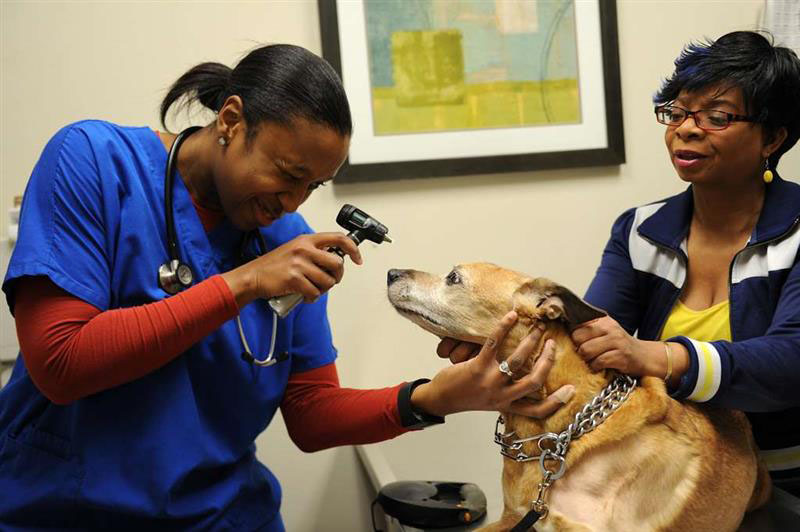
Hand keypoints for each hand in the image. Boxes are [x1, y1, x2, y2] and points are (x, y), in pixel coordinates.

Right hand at [221, 232, 361, 307]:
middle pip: (337, 264)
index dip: (353, 249)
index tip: (357, 259)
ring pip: (328, 281)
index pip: (338, 238)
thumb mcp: (295, 249)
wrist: (254, 276)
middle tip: (328, 280)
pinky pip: (315, 293)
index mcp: (306, 240)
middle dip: (336, 276)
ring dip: (323, 289)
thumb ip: (314, 251)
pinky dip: (312, 298)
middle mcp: (304, 249)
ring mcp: (299, 264)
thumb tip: (336, 260)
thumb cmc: (275, 265)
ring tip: (313, 288)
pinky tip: (306, 296)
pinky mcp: (294, 279)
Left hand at [412, 311, 574, 417]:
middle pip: (534, 381)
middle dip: (547, 360)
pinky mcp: (477, 368)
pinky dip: (504, 328)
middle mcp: (502, 397)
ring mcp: (490, 382)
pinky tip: (511, 317)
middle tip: (553, 343)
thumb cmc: (467, 396)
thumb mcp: (492, 401)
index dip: (557, 402)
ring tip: (538, 328)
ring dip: (530, 341)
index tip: (572, 389)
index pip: (537, 410)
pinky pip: (494, 344)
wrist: (441, 399)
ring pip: (519, 361)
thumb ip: (509, 393)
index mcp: (507, 406)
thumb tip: (527, 375)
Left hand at [571, 316, 660, 375]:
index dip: (574, 338)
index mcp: (603, 320)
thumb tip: (565, 331)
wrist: (644, 356)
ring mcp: (616, 341)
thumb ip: (589, 330)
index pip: (576, 326)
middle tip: (585, 355)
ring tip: (593, 361)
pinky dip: (596, 367)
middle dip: (578, 349)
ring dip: (587, 360)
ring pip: (586, 351)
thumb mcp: (605, 332)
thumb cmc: (619, 345)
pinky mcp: (621, 356)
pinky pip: (598, 362)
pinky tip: (601, 367)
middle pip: (578, 338)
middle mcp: (610, 328)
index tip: (578, 345)